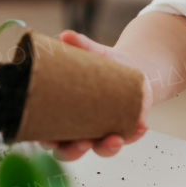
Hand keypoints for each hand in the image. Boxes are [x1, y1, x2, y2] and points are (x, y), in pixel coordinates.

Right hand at [49, 30, 152, 160]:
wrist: (132, 68)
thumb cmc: (101, 64)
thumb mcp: (92, 54)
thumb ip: (80, 46)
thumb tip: (66, 36)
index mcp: (60, 115)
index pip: (45, 134)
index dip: (44, 140)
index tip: (48, 139)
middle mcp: (78, 130)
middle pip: (69, 150)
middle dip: (74, 150)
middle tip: (81, 143)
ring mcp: (102, 133)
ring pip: (100, 149)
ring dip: (107, 148)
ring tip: (114, 139)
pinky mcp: (125, 130)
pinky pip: (128, 136)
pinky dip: (134, 133)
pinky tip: (141, 125)